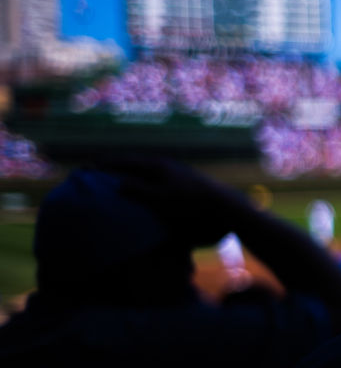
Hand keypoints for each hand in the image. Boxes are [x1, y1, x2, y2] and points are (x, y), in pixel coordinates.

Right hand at [93, 156, 250, 246]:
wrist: (224, 206)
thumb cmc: (190, 204)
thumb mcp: (159, 199)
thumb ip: (137, 191)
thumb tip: (118, 184)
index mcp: (157, 166)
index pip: (125, 161)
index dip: (107, 164)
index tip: (90, 166)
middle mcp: (167, 166)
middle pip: (137, 163)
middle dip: (119, 166)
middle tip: (102, 169)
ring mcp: (178, 173)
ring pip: (149, 171)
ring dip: (134, 173)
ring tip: (121, 180)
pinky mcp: (187, 184)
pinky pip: (160, 180)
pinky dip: (147, 182)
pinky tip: (148, 191)